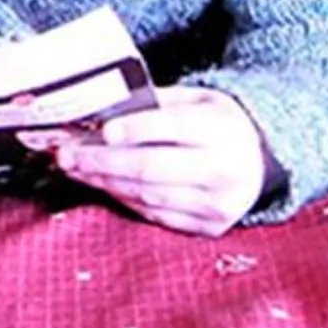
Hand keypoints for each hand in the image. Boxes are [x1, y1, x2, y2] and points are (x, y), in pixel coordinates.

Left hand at [40, 85, 272, 235]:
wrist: (260, 162)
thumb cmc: (217, 124)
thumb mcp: (197, 99)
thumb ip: (155, 103)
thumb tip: (102, 111)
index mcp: (221, 129)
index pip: (174, 128)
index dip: (136, 129)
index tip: (103, 130)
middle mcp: (222, 170)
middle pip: (152, 168)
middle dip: (103, 162)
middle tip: (68, 155)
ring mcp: (216, 204)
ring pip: (148, 195)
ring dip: (104, 182)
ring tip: (75, 169)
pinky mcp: (208, 227)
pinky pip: (155, 216)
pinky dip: (124, 200)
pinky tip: (101, 185)